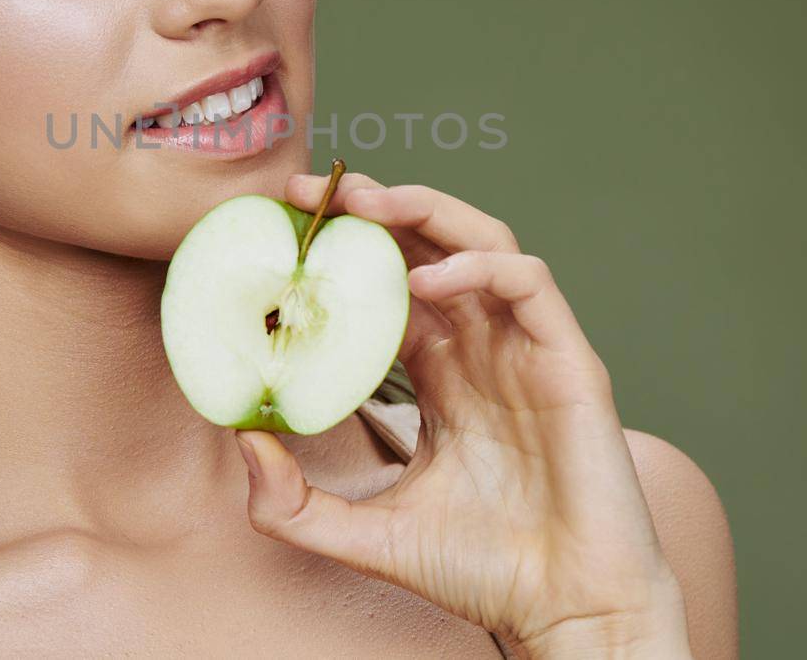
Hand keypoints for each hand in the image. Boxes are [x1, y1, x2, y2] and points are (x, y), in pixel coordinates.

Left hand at [231, 171, 692, 658]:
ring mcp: (527, 349)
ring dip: (426, 212)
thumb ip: (293, 502)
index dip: (340, 253)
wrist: (564, 613)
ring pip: (483, 242)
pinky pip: (528, 284)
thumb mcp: (363, 533)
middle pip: (431, 247)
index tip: (281, 231)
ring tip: (367, 204)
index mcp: (443, 374)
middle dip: (374, 209)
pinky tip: (429, 280)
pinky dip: (478, 266)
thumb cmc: (480, 572)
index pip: (389, 286)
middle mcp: (484, 348)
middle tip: (311, 193)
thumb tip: (238, 442)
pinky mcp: (569, 361)